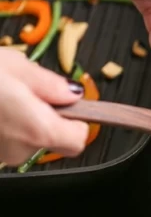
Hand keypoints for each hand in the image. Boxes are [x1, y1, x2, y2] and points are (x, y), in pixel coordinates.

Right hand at [0, 49, 88, 165]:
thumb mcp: (14, 66)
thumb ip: (49, 83)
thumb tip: (72, 93)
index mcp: (38, 129)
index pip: (78, 140)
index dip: (77, 122)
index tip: (70, 105)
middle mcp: (19, 150)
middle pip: (51, 139)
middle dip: (45, 118)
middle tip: (27, 92)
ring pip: (24, 139)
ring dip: (21, 121)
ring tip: (4, 95)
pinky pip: (4, 139)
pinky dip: (3, 126)